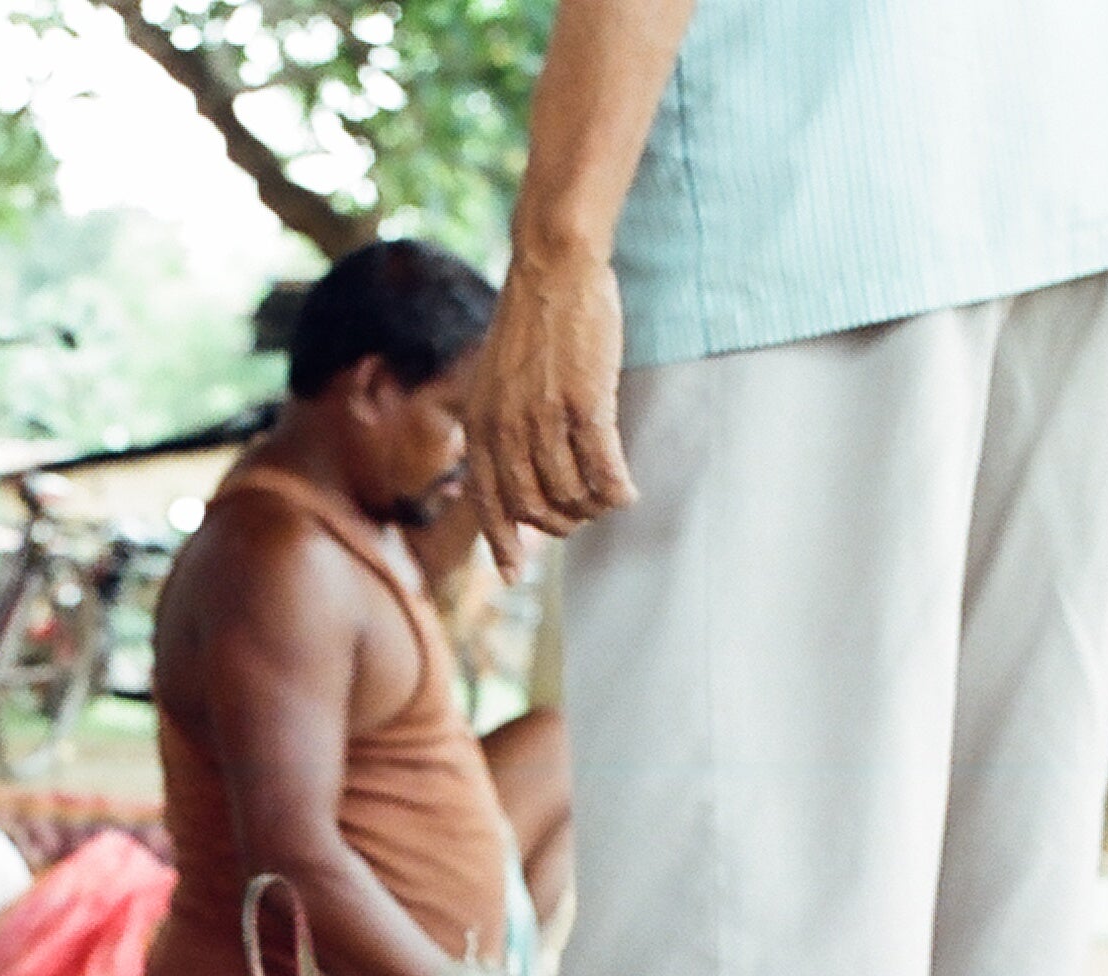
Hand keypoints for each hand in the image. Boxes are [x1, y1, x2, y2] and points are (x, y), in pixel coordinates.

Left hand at [464, 240, 631, 580]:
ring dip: (593, 506)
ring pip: (572, 494)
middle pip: (535, 508)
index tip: (515, 577)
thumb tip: (511, 470)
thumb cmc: (531, 324)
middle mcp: (506, 430)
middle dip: (561, 523)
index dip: (502, 544)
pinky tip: (627, 492)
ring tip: (609, 496)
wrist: (553, 267)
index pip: (487, 503)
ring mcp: (545, 419)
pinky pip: (602, 469)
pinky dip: (616, 488)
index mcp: (480, 426)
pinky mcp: (585, 403)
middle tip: (582, 515)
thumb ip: (498, 426)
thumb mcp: (495, 380)